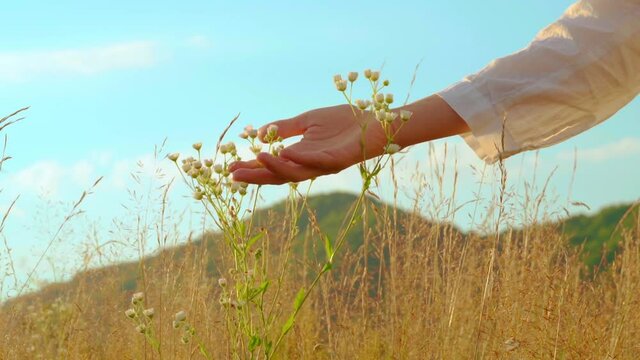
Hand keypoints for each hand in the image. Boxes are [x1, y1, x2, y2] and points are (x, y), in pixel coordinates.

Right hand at [230, 104, 387, 184]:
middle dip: (256, 176)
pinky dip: (298, 159)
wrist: (375, 121)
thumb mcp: (307, 121)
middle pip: (278, 175)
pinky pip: (314, 163)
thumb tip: (259, 133)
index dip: (251, 168)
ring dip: (274, 168)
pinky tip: (283, 153)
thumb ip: (284, 127)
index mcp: (301, 156)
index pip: (272, 166)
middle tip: (233, 175)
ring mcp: (323, 164)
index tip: (229, 169)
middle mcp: (310, 165)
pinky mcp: (337, 160)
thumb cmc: (344, 122)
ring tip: (256, 160)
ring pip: (295, 173)